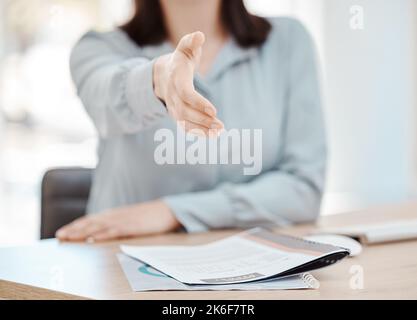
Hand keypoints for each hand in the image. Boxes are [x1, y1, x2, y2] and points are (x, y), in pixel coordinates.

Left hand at [55, 200, 180, 241]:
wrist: (167, 210)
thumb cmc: (149, 216)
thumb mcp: (130, 218)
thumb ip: (117, 222)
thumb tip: (103, 231)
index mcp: (114, 213)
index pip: (90, 219)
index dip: (75, 225)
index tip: (62, 232)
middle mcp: (115, 215)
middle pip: (90, 222)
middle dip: (73, 229)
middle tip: (58, 236)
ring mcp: (123, 220)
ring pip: (97, 226)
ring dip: (81, 232)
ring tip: (68, 238)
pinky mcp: (131, 227)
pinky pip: (113, 231)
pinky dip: (101, 235)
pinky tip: (91, 239)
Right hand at [153, 31, 223, 135]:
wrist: (161, 75)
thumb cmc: (179, 61)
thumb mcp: (184, 48)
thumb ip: (191, 42)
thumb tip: (199, 35)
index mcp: (175, 78)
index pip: (185, 94)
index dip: (198, 103)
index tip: (214, 111)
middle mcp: (172, 95)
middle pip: (184, 112)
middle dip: (202, 120)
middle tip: (221, 125)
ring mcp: (172, 107)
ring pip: (184, 122)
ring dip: (201, 129)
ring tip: (219, 131)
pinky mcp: (176, 115)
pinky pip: (185, 127)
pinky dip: (198, 133)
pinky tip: (212, 135)